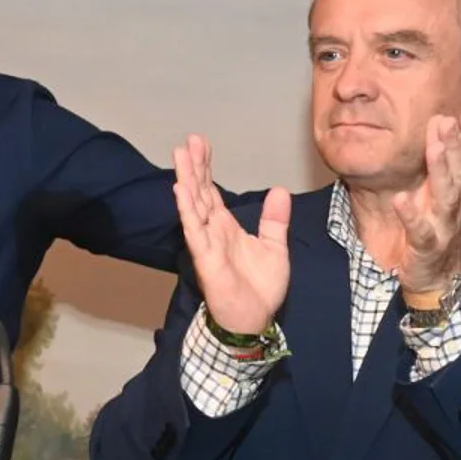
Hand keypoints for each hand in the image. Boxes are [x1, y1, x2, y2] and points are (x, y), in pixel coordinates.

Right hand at [173, 134, 290, 333]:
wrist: (256, 319)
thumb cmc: (260, 287)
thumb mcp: (274, 247)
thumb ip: (275, 219)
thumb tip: (280, 190)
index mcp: (226, 227)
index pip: (212, 191)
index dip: (206, 167)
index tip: (201, 143)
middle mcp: (212, 231)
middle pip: (199, 192)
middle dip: (194, 166)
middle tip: (188, 140)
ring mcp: (206, 243)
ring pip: (193, 206)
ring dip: (186, 180)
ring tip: (180, 155)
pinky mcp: (205, 258)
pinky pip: (194, 230)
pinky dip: (187, 209)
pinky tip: (181, 190)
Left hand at [391, 109, 460, 294]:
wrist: (439, 279)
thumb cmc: (438, 230)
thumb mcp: (444, 194)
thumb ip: (444, 162)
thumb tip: (440, 123)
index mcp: (460, 192)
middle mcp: (456, 206)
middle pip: (460, 172)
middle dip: (456, 144)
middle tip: (449, 119)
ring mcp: (443, 226)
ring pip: (446, 196)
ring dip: (441, 169)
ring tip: (436, 147)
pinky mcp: (426, 247)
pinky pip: (419, 231)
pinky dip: (411, 216)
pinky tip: (401, 201)